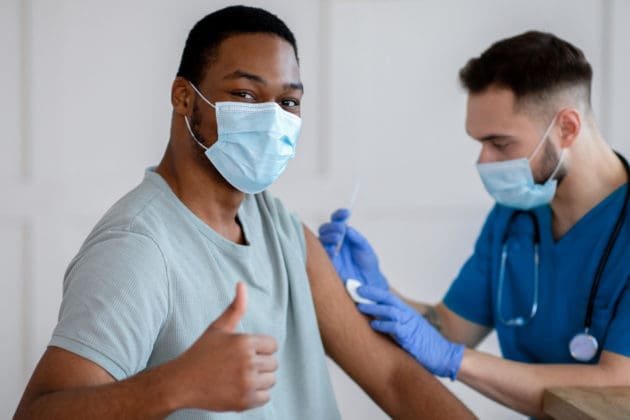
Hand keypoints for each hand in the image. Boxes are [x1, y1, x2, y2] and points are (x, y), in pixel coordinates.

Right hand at [171, 282, 277, 411]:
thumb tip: (242, 284)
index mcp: (244, 342)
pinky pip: (265, 397)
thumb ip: (235, 308)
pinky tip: (240, 389)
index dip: (260, 348)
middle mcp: (247, 362)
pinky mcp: (244, 402)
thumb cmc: (200, 353)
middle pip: (273, 363)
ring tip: (240, 377)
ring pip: (271, 380)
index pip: (273, 345)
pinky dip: (256, 395)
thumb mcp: (218, 328)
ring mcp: (246, 383)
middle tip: (240, 366)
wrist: (181, 383)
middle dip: (260, 364)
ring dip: (259, 380)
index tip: (246, 352)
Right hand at [318, 208, 388, 289]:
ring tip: (338, 239)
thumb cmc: (367, 263)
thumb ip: (357, 238)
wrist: (369, 282)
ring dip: (328, 236)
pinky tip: (334, 251)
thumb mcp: (365, 248)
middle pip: (325, 229)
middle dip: (332, 226)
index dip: (339, 215)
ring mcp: (329, 252)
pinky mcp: (327, 264)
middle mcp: (334, 242)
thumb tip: (347, 229)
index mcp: (344, 235)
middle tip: (341, 229)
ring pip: (321, 239)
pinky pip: (321, 255)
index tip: (346, 213)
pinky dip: (326, 250)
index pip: (337, 221)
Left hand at [356, 285, 463, 379]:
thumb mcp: (410, 329)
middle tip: (356, 290)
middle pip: (388, 299)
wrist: (444, 355)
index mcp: (407, 313)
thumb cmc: (424, 345)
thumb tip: (376, 320)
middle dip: (371, 293)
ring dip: (374, 307)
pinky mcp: (410, 337)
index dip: (374, 292)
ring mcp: (410, 325)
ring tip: (359, 306)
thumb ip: (395, 324)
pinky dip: (383, 325)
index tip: (359, 288)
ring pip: (390, 311)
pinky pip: (395, 328)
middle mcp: (408, 315)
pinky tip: (374, 325)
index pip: (388, 297)